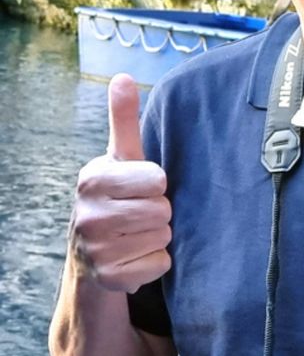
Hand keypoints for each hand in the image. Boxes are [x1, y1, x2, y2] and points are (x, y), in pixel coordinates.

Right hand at [70, 74, 171, 292]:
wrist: (92, 251)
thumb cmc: (117, 195)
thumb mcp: (121, 158)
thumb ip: (124, 119)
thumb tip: (123, 76)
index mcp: (93, 179)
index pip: (157, 179)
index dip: (156, 184)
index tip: (140, 188)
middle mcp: (87, 215)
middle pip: (163, 210)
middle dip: (160, 212)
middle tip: (139, 214)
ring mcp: (95, 249)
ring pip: (164, 237)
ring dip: (158, 237)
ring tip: (136, 234)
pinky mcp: (110, 278)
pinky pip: (160, 264)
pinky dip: (155, 263)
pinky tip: (135, 258)